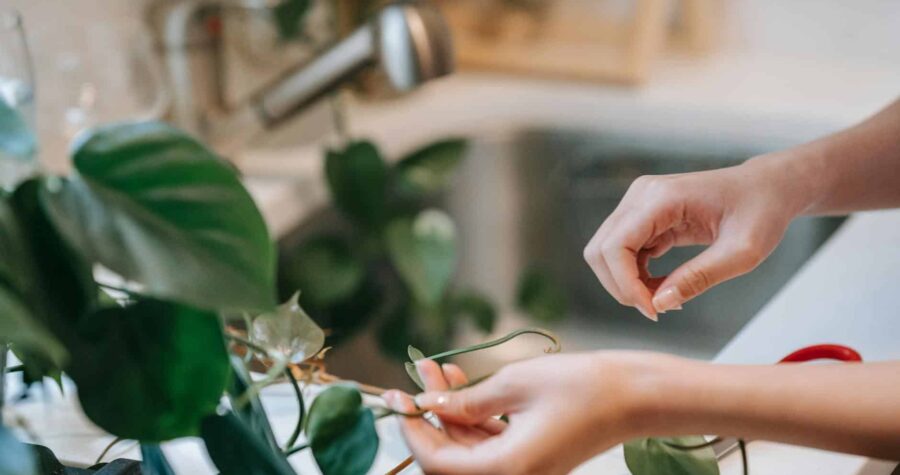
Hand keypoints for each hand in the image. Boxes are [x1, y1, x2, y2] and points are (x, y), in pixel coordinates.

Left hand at [383, 353, 658, 474]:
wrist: (635, 395)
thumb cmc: (581, 386)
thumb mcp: (514, 384)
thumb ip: (465, 400)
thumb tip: (428, 405)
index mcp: (506, 470)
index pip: (438, 462)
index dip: (413, 430)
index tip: (397, 397)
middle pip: (452, 456)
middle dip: (431, 415)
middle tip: (418, 374)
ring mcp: (524, 471)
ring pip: (469, 448)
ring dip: (451, 411)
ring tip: (439, 369)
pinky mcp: (532, 458)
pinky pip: (490, 443)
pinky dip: (473, 416)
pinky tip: (463, 382)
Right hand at [583, 158, 803, 319]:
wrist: (767, 188)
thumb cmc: (761, 212)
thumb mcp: (742, 252)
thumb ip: (700, 277)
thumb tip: (659, 304)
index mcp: (661, 198)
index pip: (615, 246)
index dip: (625, 284)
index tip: (654, 310)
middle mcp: (641, 196)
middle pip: (601, 250)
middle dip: (621, 287)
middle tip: (658, 308)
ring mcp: (638, 204)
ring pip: (606, 253)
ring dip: (627, 283)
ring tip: (667, 297)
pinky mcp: (643, 217)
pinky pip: (622, 253)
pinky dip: (636, 277)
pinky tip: (665, 287)